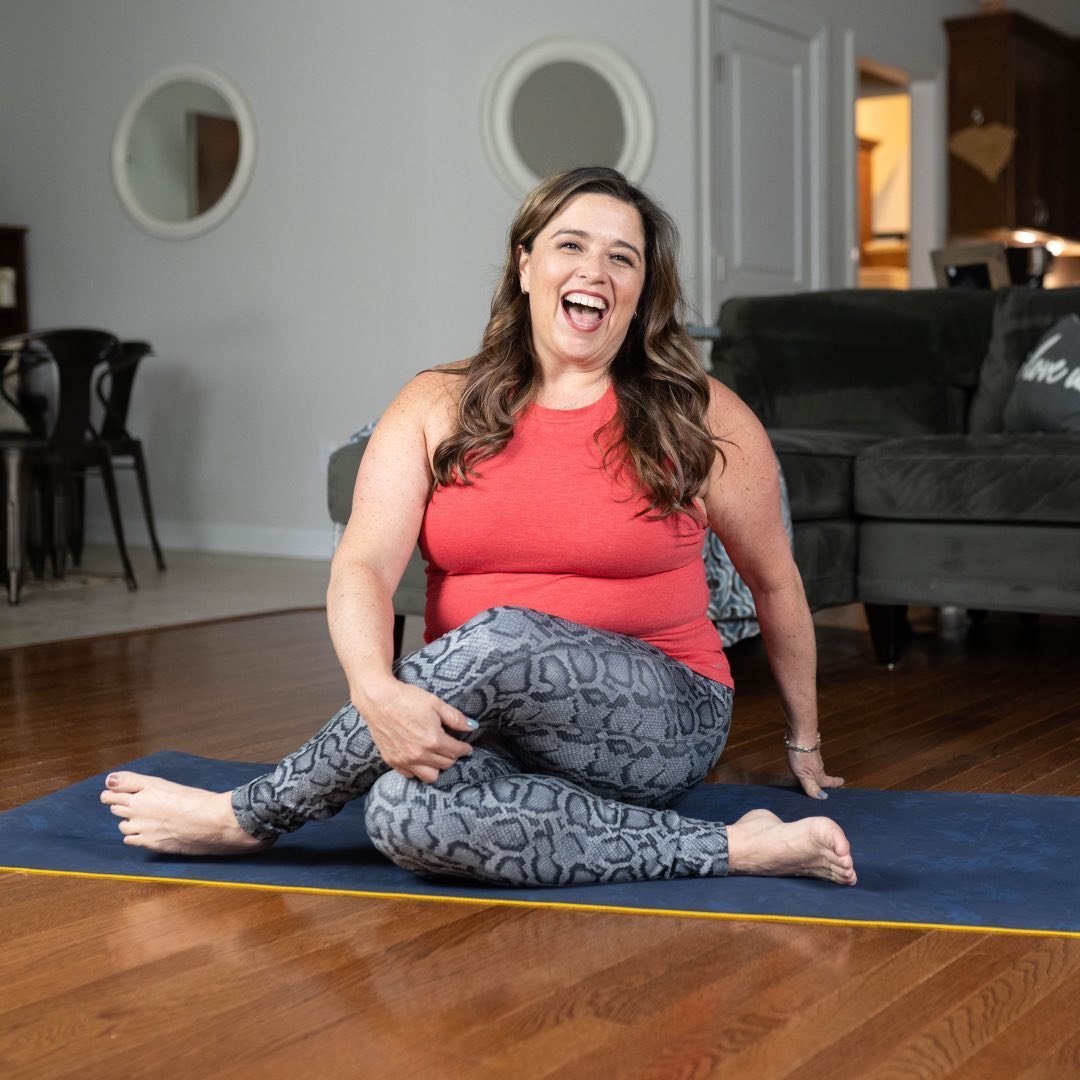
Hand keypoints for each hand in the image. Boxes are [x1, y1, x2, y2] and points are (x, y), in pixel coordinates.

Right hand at [359, 679, 476, 783]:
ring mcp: (405, 760)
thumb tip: (473, 727)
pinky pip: (410, 775)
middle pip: (446, 764)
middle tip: (452, 748)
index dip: (464, 749)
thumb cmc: (407, 699)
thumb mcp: (436, 704)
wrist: (378, 700)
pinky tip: (420, 759)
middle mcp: (420, 754)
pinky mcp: (392, 761)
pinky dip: (418, 770)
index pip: (456, 751)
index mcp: (433, 740)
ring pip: (430, 776)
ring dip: (437, 767)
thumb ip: (456, 718)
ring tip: (437, 756)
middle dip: (452, 756)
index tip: (466, 747)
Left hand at [787, 748, 844, 800]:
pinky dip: (807, 764)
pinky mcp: (804, 750)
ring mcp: (811, 757)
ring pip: (815, 767)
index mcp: (818, 774)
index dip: (834, 783)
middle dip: (824, 780)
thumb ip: (811, 787)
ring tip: (813, 777)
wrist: (800, 735)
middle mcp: (817, 766)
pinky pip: (807, 760)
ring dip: (815, 773)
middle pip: (822, 775)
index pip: (828, 782)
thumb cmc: (802, 756)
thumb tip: (823, 798)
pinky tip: (801, 764)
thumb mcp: (805, 775)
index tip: (842, 783)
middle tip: (829, 784)